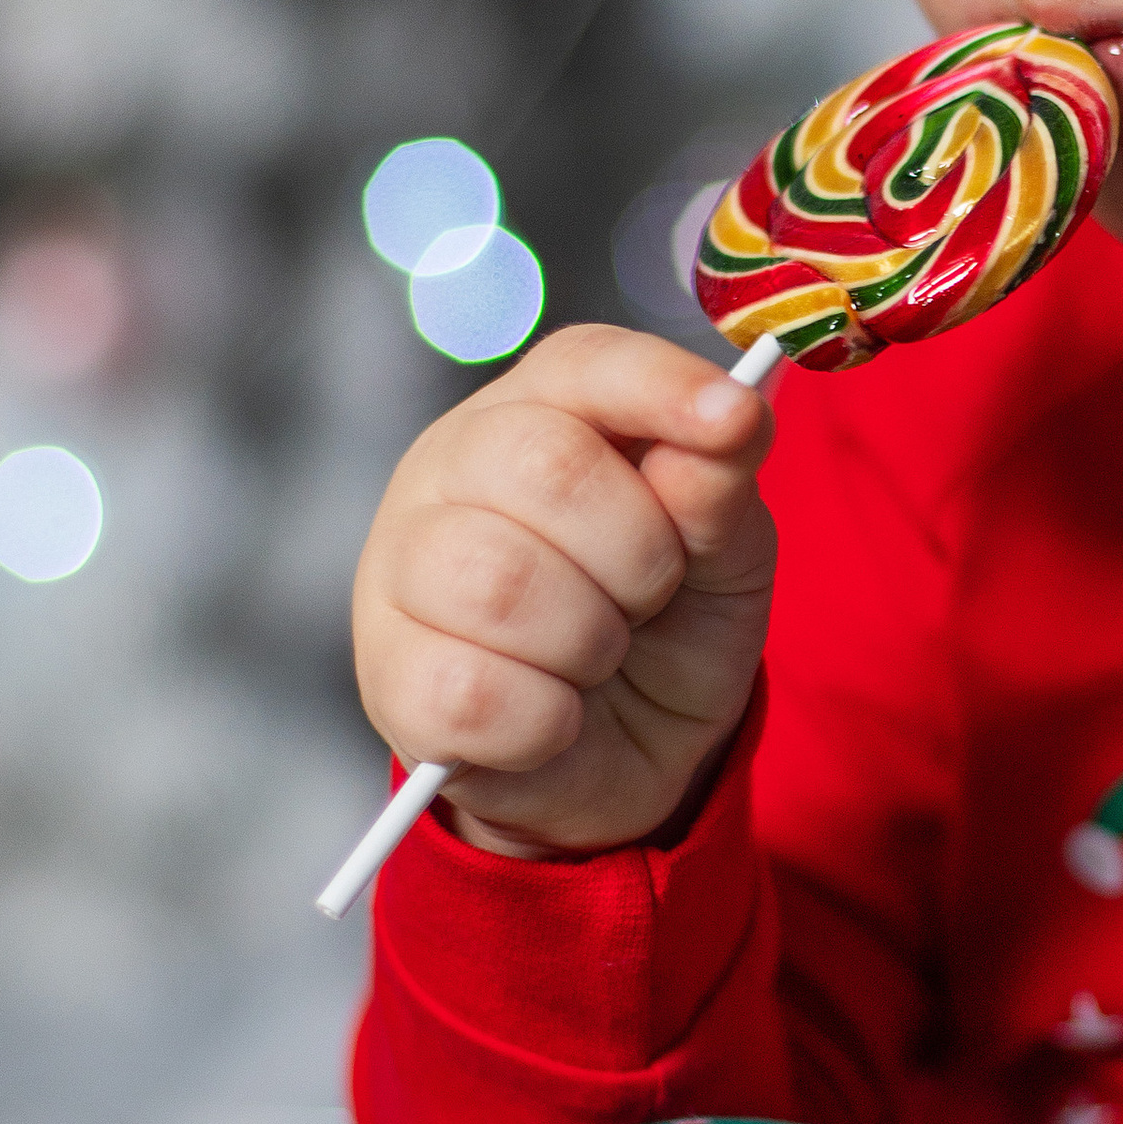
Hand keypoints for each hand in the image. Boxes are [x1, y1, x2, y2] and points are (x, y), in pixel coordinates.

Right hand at [351, 326, 776, 854]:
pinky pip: (475, 692)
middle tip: (648, 598)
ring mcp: (402, 566)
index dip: (661, 387)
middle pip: (544, 466)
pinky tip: (555, 714)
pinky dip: (547, 720)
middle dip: (638, 553)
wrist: (628, 759)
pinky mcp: (390, 675)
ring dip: (591, 641)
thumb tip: (728, 420)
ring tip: (598, 656)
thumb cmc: (668, 629)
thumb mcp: (724, 556)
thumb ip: (720, 487)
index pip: (587, 364)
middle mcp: (452, 466)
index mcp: (541, 410)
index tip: (732, 418)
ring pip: (501, 582)